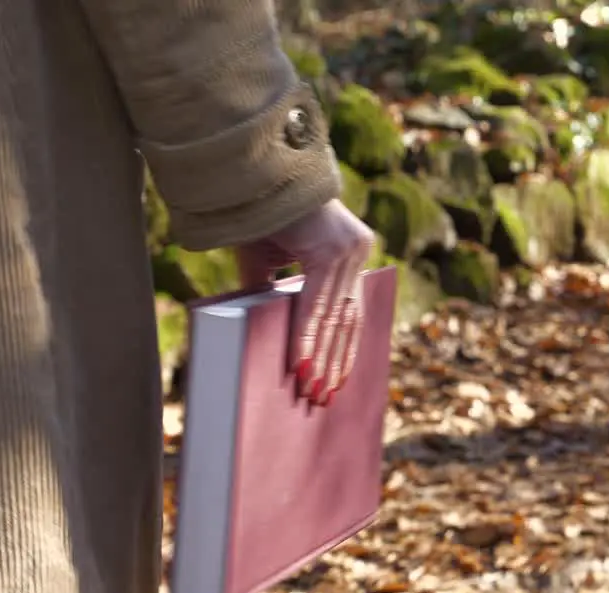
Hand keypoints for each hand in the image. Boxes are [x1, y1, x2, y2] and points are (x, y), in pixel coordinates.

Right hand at [233, 199, 373, 404]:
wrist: (252, 180)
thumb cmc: (259, 218)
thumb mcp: (265, 263)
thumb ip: (272, 293)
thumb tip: (267, 329)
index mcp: (349, 255)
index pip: (351, 311)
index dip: (343, 349)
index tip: (336, 380)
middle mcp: (356, 252)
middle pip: (347, 319)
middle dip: (333, 362)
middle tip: (323, 397)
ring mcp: (349, 250)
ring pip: (334, 317)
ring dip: (320, 357)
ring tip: (311, 388)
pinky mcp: (332, 250)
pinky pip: (317, 304)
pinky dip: (306, 336)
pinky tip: (301, 363)